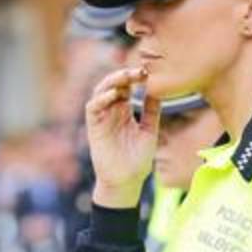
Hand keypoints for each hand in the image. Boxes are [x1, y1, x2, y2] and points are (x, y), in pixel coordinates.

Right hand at [84, 67, 160, 207]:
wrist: (127, 181)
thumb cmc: (138, 159)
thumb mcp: (149, 130)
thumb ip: (152, 111)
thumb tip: (159, 90)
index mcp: (124, 111)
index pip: (126, 87)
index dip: (135, 77)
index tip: (148, 72)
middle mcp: (111, 111)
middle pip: (113, 85)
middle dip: (125, 75)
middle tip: (139, 70)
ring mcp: (101, 118)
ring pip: (101, 91)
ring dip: (112, 82)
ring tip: (126, 76)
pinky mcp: (93, 127)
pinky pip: (92, 107)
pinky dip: (101, 98)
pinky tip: (114, 94)